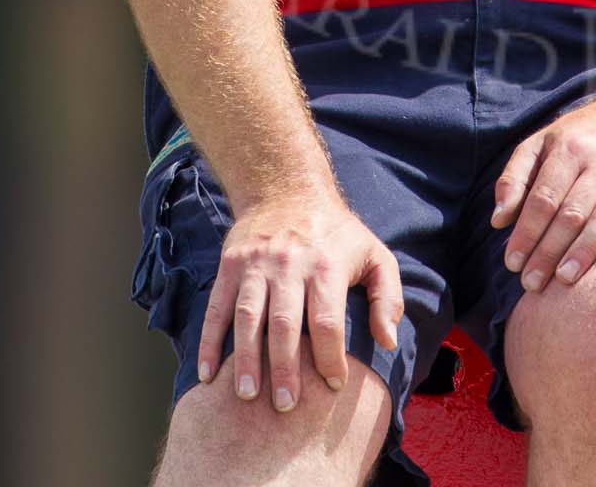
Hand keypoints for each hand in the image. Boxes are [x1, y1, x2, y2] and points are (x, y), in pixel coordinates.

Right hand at [198, 189, 403, 410]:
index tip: (333, 386)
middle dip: (285, 368)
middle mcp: (289, 264)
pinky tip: (207, 374)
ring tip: (247, 395)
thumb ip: (388, 296)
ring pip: (248, 317)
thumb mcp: (374, 253)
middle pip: (285, 323)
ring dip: (245, 358)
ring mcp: (256, 264)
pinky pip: (217, 307)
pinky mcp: (230, 264)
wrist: (286, 188)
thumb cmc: (336, 233)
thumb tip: (388, 341)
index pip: (327, 320)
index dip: (331, 357)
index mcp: (326, 264)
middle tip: (285, 407)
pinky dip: (209, 341)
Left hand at [491, 94, 595, 291]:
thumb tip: (498, 220)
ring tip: (563, 279)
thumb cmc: (583, 135)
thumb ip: (515, 177)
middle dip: (549, 251)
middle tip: (532, 283)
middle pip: (571, 212)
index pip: (544, 197)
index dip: (526, 232)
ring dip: (583, 250)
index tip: (512, 262)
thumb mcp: (542, 142)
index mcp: (569, 148)